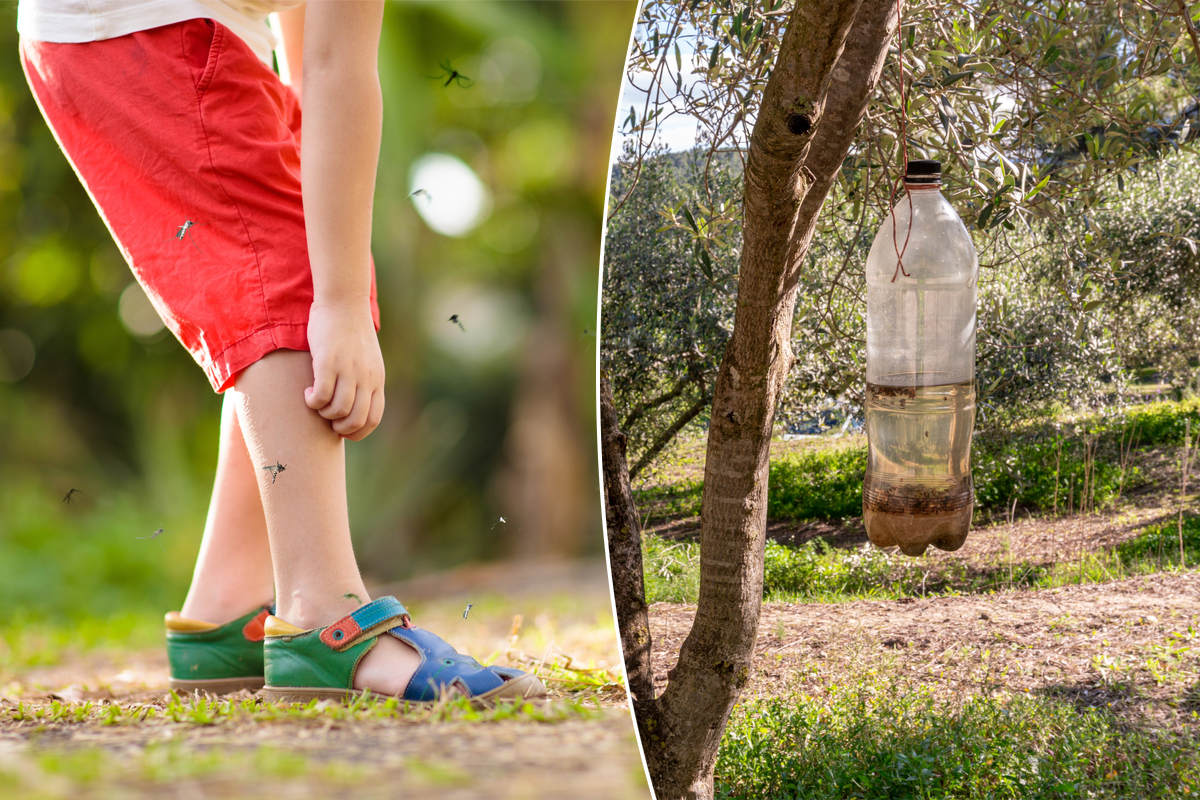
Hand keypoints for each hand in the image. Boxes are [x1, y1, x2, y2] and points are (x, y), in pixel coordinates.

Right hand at [304, 301, 384, 439]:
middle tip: (327, 416)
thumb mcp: (366, 359)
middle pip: (356, 420)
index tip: (342, 429)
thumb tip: (353, 405)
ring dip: (324, 413)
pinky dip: (313, 401)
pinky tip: (308, 391)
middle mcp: (366, 377)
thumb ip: (364, 380)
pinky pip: (321, 396)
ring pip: (338, 411)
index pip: (373, 419)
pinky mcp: (329, 362)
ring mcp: (348, 370)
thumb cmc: (351, 332)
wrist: (344, 302)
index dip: (357, 432)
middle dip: (339, 427)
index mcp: (376, 379)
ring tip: (316, 399)